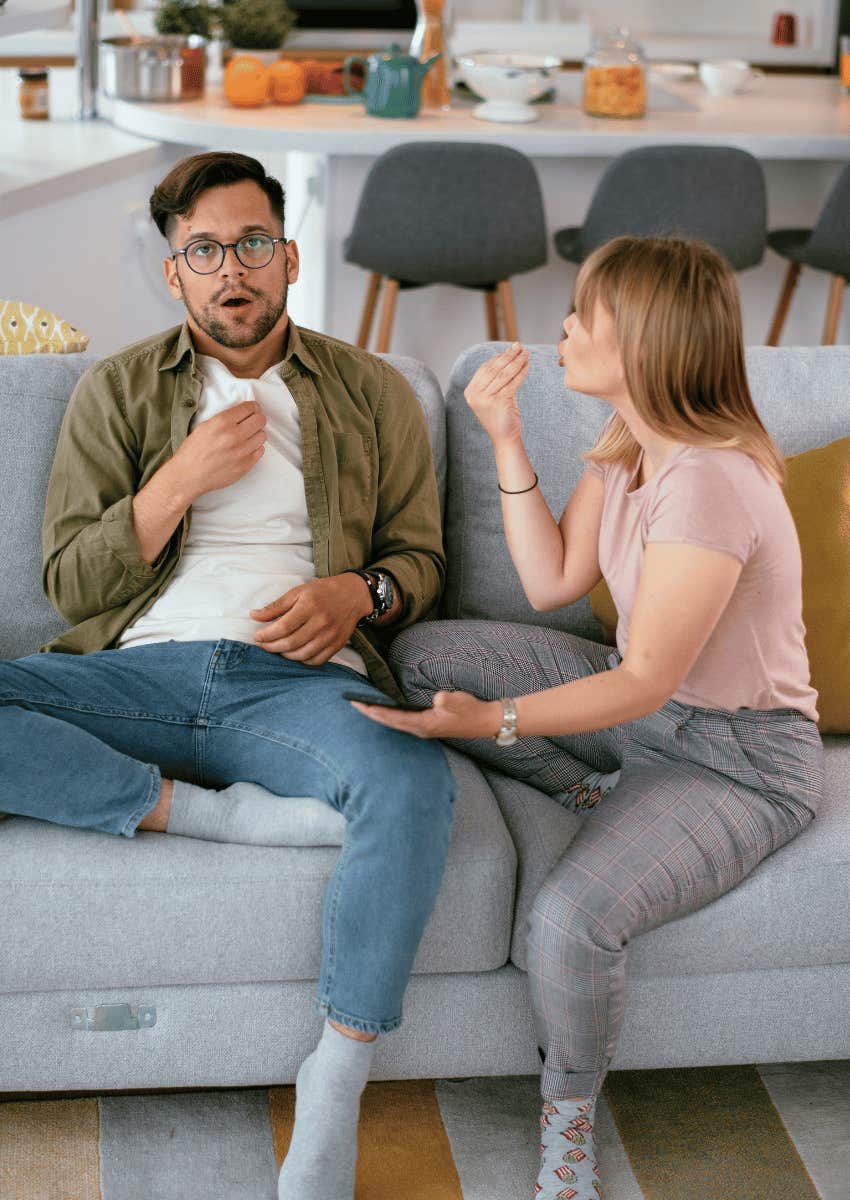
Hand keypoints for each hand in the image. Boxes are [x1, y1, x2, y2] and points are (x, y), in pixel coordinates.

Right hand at [170, 400, 266, 502]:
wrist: (189, 475)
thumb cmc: (193, 452)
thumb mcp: (204, 426)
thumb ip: (224, 419)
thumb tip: (240, 414)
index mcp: (222, 422)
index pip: (249, 407)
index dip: (253, 407)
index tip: (253, 409)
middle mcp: (234, 435)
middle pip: (260, 420)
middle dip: (257, 418)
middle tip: (253, 421)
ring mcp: (242, 451)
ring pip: (262, 435)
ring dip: (257, 434)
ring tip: (249, 436)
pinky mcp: (246, 465)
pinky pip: (260, 451)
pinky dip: (255, 448)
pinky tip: (247, 448)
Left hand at [250, 574, 372, 664]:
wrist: (353, 595)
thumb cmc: (322, 592)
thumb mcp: (297, 592)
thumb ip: (276, 606)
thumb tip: (253, 616)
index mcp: (309, 606)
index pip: (282, 627)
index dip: (266, 635)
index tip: (257, 637)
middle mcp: (321, 622)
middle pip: (290, 643)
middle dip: (272, 647)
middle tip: (263, 645)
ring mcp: (331, 636)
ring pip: (302, 655)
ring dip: (285, 655)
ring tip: (278, 649)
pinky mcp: (338, 645)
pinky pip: (316, 661)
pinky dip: (303, 660)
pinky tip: (296, 653)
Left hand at [350, 690, 501, 740]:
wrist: (485, 722)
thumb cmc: (472, 710)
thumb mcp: (461, 702)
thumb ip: (448, 701)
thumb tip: (437, 699)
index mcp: (424, 724)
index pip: (391, 717)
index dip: (373, 710)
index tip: (357, 703)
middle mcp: (420, 729)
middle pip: (387, 722)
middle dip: (369, 713)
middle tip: (351, 702)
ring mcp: (422, 729)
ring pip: (392, 723)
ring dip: (377, 715)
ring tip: (362, 705)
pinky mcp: (426, 726)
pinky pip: (400, 722)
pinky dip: (388, 715)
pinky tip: (383, 709)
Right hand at [464, 343, 529, 445]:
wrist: (504, 437)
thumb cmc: (501, 415)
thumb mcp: (493, 395)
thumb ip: (495, 379)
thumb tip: (506, 355)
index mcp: (470, 391)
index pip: (485, 368)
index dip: (499, 356)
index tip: (512, 349)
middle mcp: (475, 395)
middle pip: (494, 368)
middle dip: (508, 355)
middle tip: (520, 346)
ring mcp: (485, 399)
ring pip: (504, 374)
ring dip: (517, 361)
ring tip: (526, 353)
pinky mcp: (498, 402)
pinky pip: (512, 383)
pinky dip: (521, 373)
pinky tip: (527, 366)